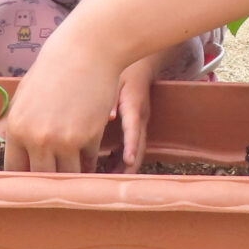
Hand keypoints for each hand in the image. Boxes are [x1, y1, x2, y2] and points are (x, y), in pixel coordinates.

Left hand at [0, 18, 122, 172]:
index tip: (32, 180)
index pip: (15, 169)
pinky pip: (88, 163)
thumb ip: (15, 122)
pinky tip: (88, 158)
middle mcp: (37, 139)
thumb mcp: (24, 94)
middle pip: (40, 178)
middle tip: (53, 181)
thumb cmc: (54, 68)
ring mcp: (64, 141)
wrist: (87, 50)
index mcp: (16, 128)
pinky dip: (88, 164)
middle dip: (47, 180)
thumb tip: (3, 139)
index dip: (24, 177)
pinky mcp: (89, 138)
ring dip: (70, 176)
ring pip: (66, 176)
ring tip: (72, 172)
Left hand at [113, 55, 160, 171]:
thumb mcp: (115, 81)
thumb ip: (112, 98)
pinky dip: (121, 158)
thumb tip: (109, 117)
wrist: (139, 66)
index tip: (128, 161)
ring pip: (136, 149)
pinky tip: (107, 168)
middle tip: (117, 181)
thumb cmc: (123, 72)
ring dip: (124, 165)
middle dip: (130, 165)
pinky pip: (131, 145)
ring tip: (109, 180)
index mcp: (134, 106)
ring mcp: (140, 123)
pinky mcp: (136, 126)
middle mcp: (140, 118)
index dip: (131, 146)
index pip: (134, 129)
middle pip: (138, 146)